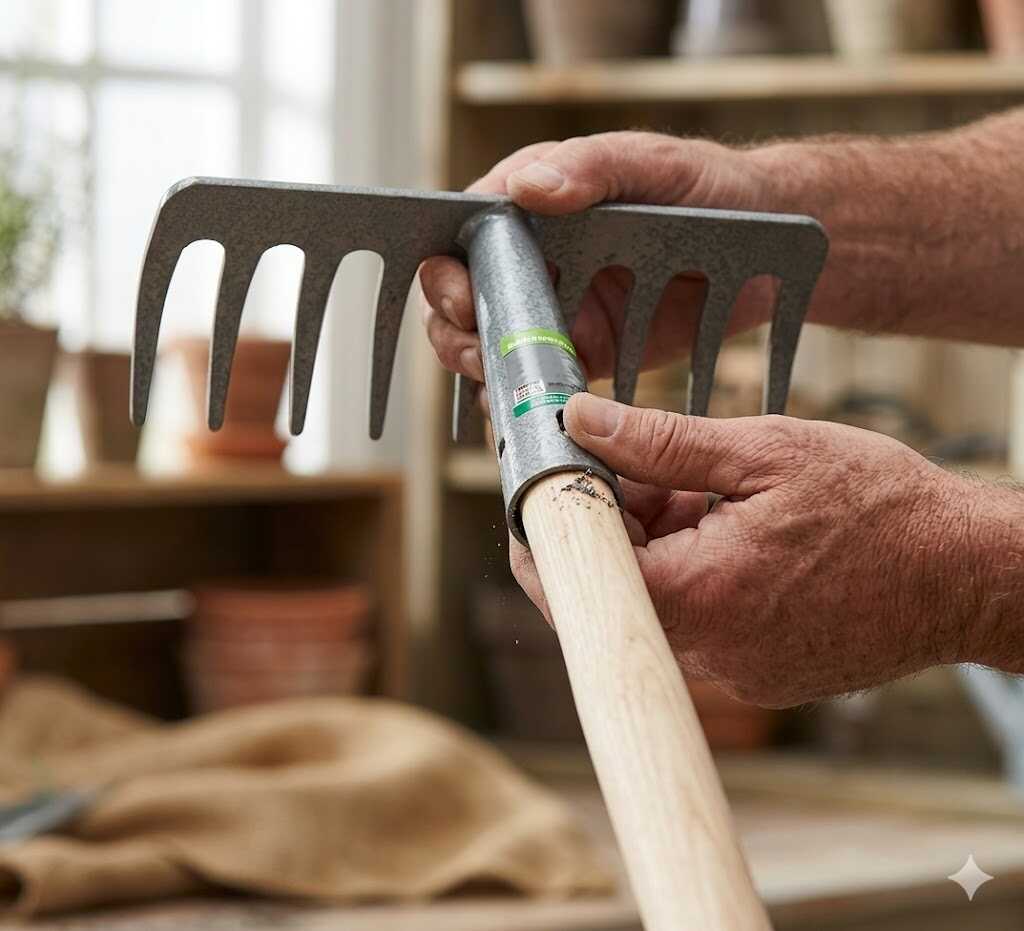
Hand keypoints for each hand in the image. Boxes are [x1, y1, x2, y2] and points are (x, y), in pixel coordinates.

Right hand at [418, 131, 778, 383]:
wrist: (768, 251)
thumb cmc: (710, 189)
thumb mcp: (652, 166)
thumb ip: (592, 167)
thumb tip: (527, 186)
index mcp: (531, 204)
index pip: (462, 235)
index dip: (448, 271)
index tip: (464, 299)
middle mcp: (531, 259)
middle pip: (460, 299)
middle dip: (455, 331)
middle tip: (479, 354)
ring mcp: (553, 309)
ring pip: (487, 346)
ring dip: (481, 372)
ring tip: (503, 389)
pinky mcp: (583, 352)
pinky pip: (536, 381)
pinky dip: (523, 402)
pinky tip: (528, 415)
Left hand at [511, 393, 993, 707]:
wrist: (969, 574)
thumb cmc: (882, 508)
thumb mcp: (765, 450)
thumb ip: (660, 441)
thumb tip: (581, 420)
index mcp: (699, 594)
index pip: (577, 580)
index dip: (548, 533)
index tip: (546, 490)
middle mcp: (709, 650)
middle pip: (616, 587)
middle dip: (620, 522)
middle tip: (651, 466)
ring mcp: (735, 670)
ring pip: (658, 600)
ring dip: (663, 543)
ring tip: (712, 492)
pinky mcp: (759, 673)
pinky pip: (698, 620)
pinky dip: (697, 571)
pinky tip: (739, 529)